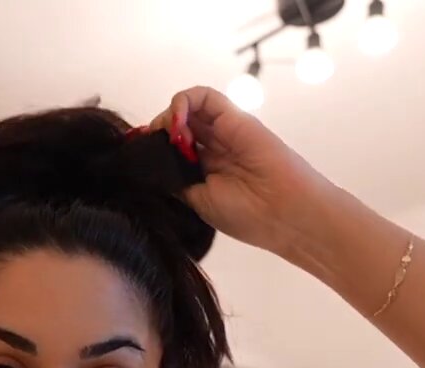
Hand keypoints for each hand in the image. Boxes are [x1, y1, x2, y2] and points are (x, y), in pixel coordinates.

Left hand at [143, 86, 339, 258]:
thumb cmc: (245, 214)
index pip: (170, 149)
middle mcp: (213, 148)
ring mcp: (223, 131)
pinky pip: (203, 96)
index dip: (152, 147)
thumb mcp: (197, 200)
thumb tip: (148, 162)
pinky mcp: (234, 116)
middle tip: (152, 150)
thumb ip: (175, 177)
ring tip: (169, 139)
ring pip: (185, 109)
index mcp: (204, 171)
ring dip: (168, 119)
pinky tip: (177, 122)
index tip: (139, 159)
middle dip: (156, 134)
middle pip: (174, 126)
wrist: (284, 213)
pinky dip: (182, 101)